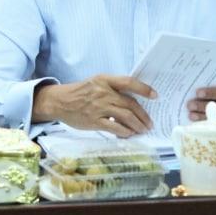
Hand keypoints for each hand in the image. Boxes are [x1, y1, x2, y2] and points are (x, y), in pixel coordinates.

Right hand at [32, 74, 155, 136]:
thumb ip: (113, 89)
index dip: (144, 89)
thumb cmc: (80, 93)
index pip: (129, 82)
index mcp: (105, 80)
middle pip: (130, 104)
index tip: (155, 95)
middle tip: (150, 123)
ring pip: (125, 117)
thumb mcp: (96, 83)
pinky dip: (125, 132)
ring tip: (142, 130)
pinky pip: (114, 128)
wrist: (60, 102)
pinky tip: (129, 134)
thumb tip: (133, 102)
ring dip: (137, 125)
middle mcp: (103, 92)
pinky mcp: (94, 121)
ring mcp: (99, 107)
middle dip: (143, 115)